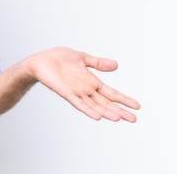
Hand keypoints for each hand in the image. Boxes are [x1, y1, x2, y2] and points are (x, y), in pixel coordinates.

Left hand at [26, 47, 140, 121]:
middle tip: (134, 119)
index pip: (110, 92)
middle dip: (120, 110)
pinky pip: (78, 103)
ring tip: (119, 118)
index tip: (137, 106)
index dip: (123, 99)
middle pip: (105, 102)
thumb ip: (98, 63)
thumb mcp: (82, 57)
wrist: (40, 60)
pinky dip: (87, 109)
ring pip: (94, 105)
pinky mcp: (65, 92)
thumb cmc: (58, 58)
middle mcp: (85, 89)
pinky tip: (97, 116)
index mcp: (91, 81)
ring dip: (106, 112)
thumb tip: (116, 65)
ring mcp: (76, 92)